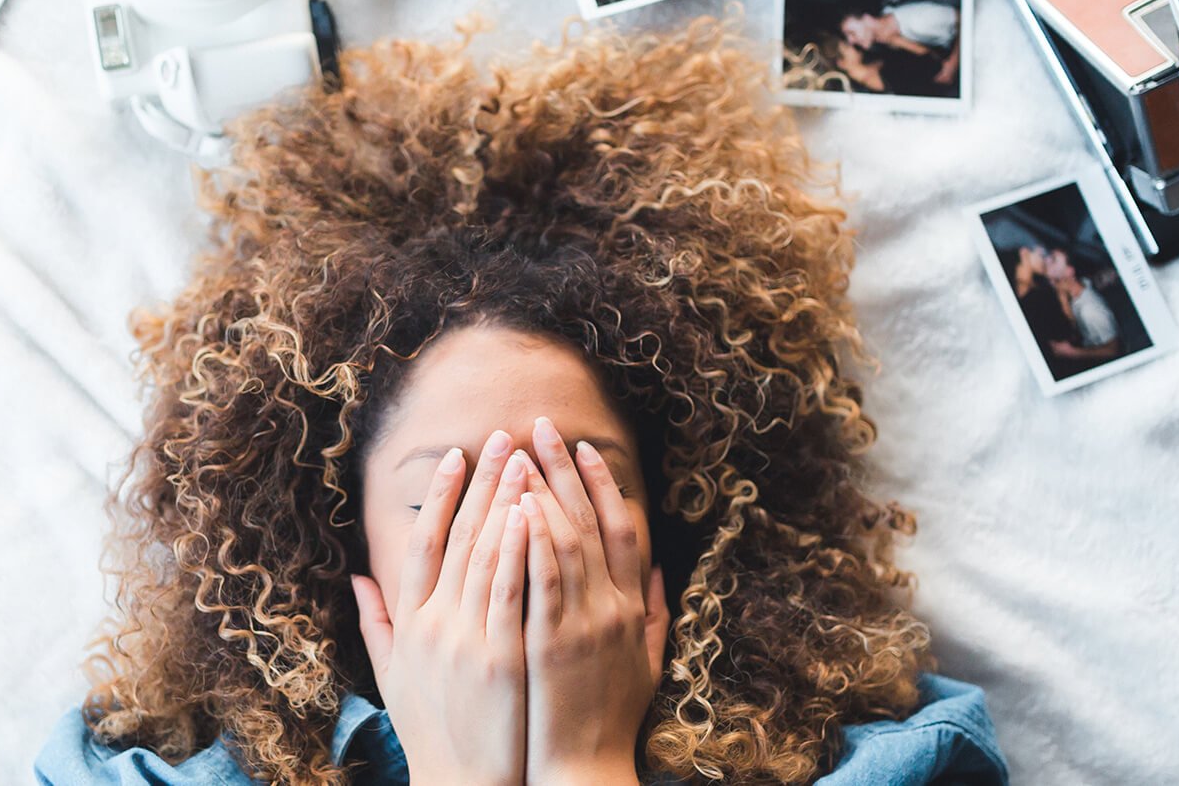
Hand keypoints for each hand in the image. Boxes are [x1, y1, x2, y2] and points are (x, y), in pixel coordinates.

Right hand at [352, 431, 531, 785]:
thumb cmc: (434, 733)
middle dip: (482, 483)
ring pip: (485, 555)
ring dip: (505, 501)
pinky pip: (510, 592)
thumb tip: (357, 578)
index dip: (440, 496)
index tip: (457, 457)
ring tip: (525, 458)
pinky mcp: (500, 658)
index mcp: (410, 625)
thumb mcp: (393, 676)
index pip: (423, 544)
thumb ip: (376, 623)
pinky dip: (518, 550)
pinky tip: (531, 512)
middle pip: (458, 537)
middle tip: (503, 435)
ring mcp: (465, 640)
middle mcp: (433, 625)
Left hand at [519, 417, 665, 785]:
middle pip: (589, 522)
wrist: (587, 770)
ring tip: (518, 453)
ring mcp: (583, 625)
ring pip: (563, 542)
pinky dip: (533, 541)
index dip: (603, 484)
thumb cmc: (611, 720)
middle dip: (563, 469)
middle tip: (540, 426)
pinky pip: (542, 581)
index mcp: (633, 609)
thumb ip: (656, 614)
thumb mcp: (648, 664)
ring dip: (541, 492)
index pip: (621, 529)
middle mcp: (612, 609)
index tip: (583, 447)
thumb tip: (662, 571)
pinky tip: (516, 507)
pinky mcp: (550, 645)